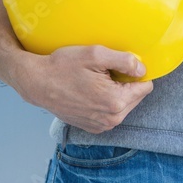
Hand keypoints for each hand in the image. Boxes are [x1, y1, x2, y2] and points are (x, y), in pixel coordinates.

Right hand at [12, 45, 153, 133]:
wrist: (37, 83)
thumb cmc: (62, 67)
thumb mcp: (95, 54)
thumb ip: (125, 60)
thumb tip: (142, 69)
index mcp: (116, 101)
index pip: (145, 87)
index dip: (135, 73)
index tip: (119, 67)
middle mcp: (111, 119)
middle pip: (136, 97)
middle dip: (125, 84)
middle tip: (103, 73)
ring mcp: (101, 125)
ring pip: (123, 106)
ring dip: (115, 93)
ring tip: (94, 82)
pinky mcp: (92, 127)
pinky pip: (109, 113)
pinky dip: (104, 103)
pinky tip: (89, 92)